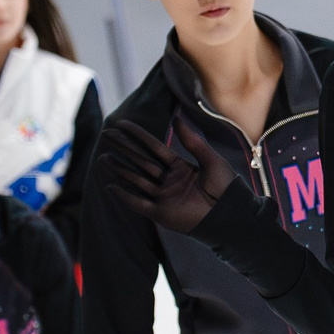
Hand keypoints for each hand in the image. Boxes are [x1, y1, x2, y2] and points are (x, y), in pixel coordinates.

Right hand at [100, 115, 237, 235]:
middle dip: (124, 148)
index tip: (123, 124)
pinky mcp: (161, 213)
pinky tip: (110, 185)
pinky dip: (125, 196)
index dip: (138, 135)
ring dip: (119, 169)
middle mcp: (168, 181)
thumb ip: (193, 141)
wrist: (230, 215)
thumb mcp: (211, 160)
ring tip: (103, 157)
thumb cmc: (226, 188)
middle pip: (141, 161)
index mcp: (180, 167)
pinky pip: (138, 203)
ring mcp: (163, 197)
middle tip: (106, 134)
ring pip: (136, 179)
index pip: (154, 148)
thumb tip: (177, 118)